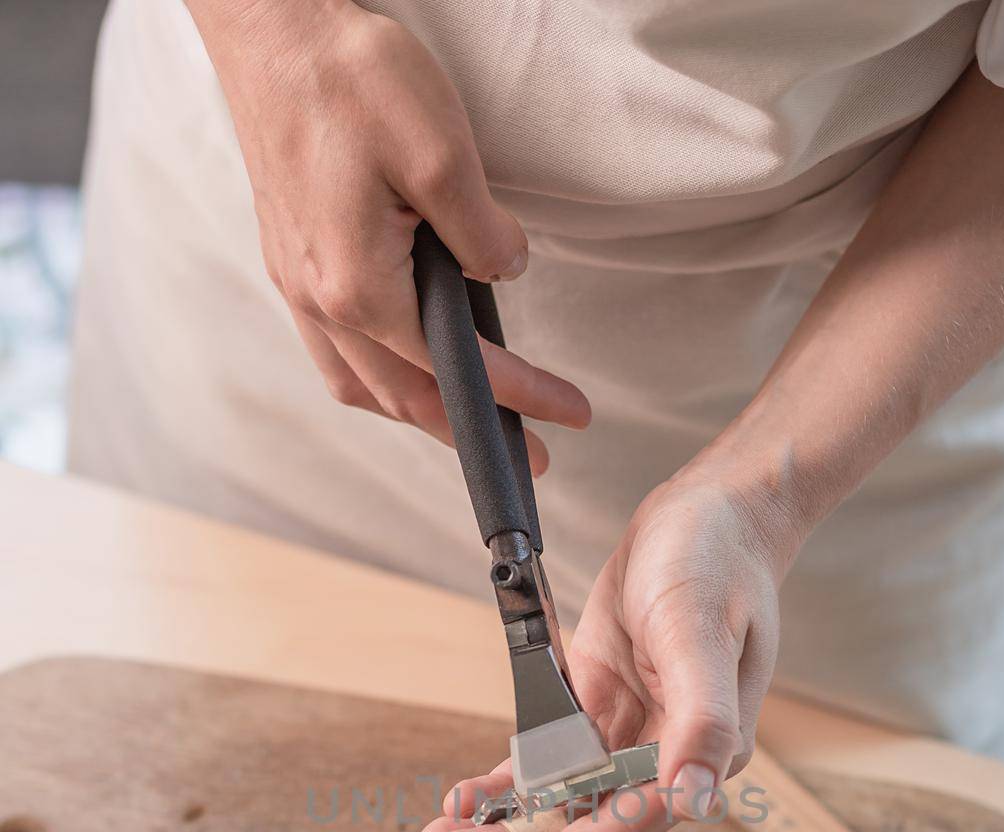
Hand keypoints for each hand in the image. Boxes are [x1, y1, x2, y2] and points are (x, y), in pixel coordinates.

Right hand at [189, 0, 589, 469]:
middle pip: (405, 400)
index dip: (521, 395)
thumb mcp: (441, 150)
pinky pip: (336, 355)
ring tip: (471, 424)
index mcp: (360, 288)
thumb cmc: (349, 79)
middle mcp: (321, 303)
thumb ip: (481, 232)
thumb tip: (503, 275)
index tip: (570, 414)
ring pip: (364, 387)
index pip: (456, 367)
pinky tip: (405, 375)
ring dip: (420, 416)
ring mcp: (298, 287)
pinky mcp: (290, 265)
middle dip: (472, 433)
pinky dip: (378, 383)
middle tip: (531, 456)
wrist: (271, 32)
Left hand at [416, 453, 803, 831]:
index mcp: (701, 752)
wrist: (713, 512)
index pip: (625, 827)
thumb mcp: (702, 633)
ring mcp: (629, 732)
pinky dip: (507, 780)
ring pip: (559, 797)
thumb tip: (694, 800)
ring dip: (500, 822)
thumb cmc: (719, 564)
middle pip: (581, 822)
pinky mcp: (599, 703)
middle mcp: (665, 755)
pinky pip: (549, 756)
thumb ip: (702, 719)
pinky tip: (464, 799)